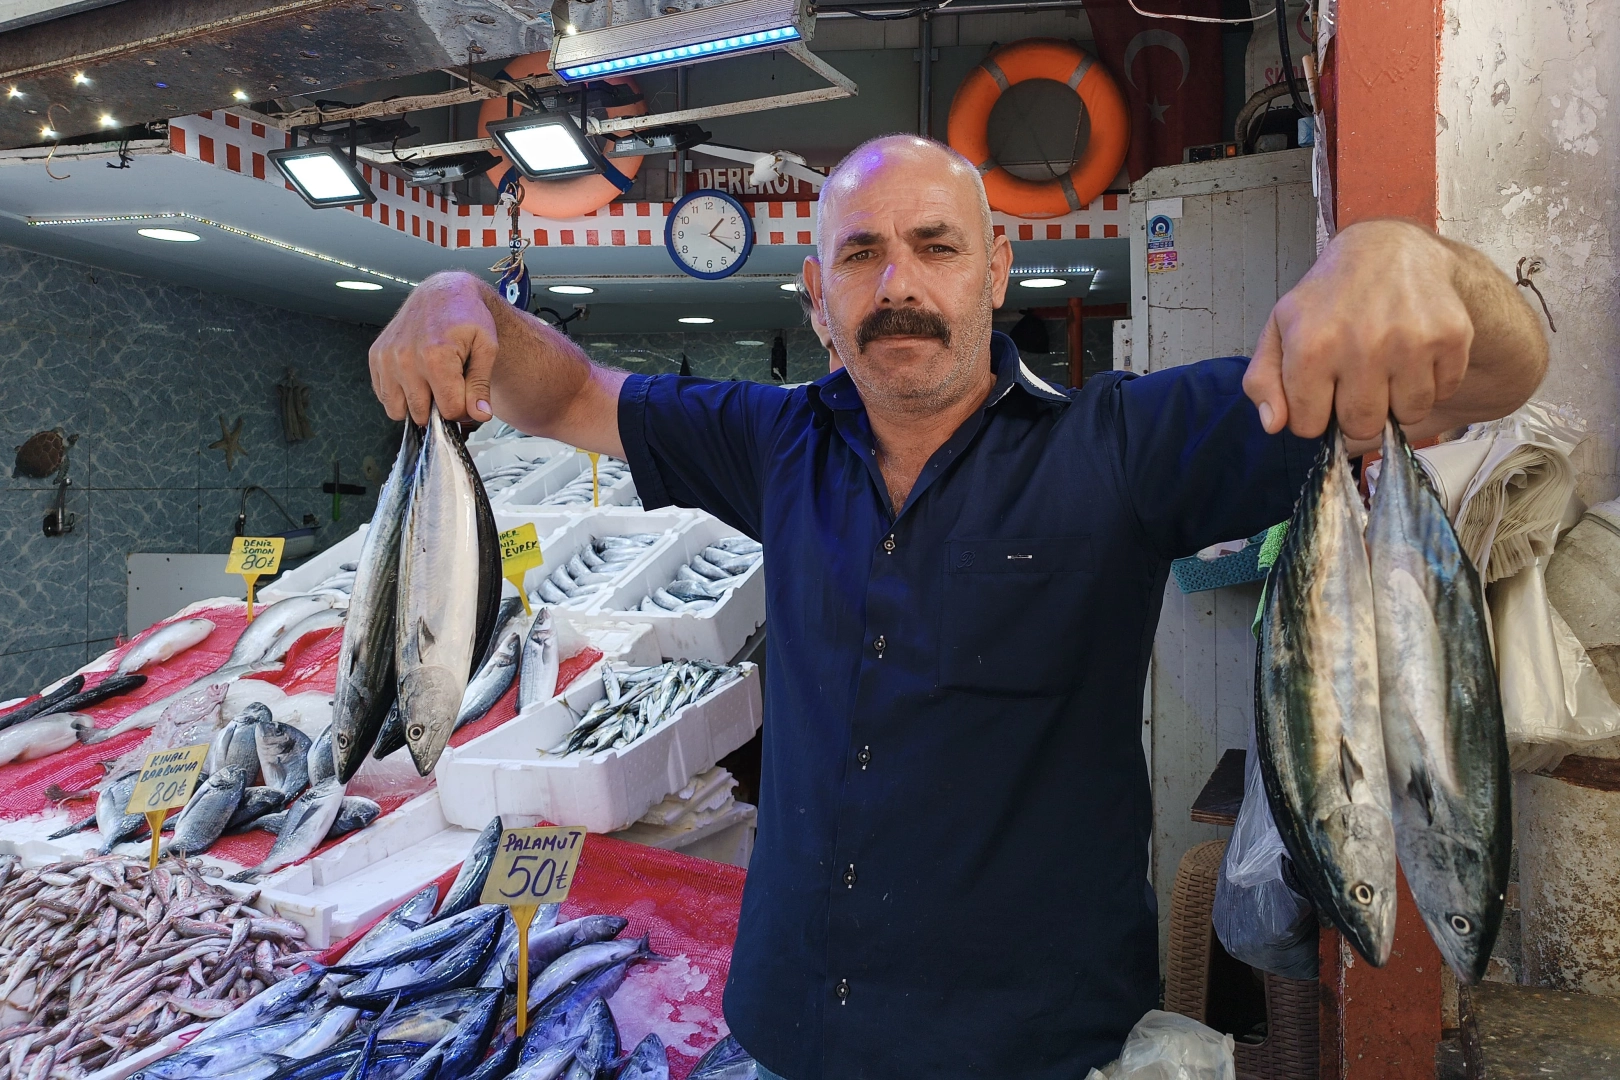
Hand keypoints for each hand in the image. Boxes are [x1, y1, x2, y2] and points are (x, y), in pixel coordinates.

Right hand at [369, 271, 498, 424]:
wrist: (442, 293)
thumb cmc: (467, 318)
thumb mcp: (486, 348)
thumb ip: (481, 385)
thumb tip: (479, 415)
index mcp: (436, 356)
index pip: (449, 410)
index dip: (462, 407)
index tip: (466, 392)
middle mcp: (405, 358)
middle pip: (423, 413)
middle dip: (439, 406)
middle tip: (448, 382)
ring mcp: (386, 358)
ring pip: (398, 411)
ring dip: (416, 403)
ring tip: (430, 381)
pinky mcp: (375, 356)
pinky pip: (383, 396)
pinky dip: (399, 394)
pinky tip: (414, 376)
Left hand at [1242, 220, 1473, 442]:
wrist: (1388, 249)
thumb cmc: (1327, 298)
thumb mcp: (1280, 329)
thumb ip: (1263, 380)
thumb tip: (1274, 424)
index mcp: (1312, 346)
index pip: (1309, 427)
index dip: (1313, 414)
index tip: (1320, 391)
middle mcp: (1363, 344)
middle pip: (1361, 427)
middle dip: (1356, 411)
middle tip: (1356, 378)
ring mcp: (1411, 340)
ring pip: (1408, 414)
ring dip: (1397, 400)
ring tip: (1387, 366)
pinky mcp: (1451, 335)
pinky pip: (1443, 391)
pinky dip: (1431, 381)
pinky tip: (1415, 353)